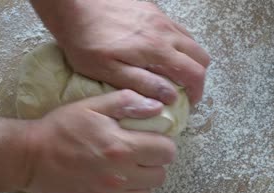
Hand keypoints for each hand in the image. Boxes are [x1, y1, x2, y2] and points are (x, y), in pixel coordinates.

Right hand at [22, 90, 175, 192]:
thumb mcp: (91, 106)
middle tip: (135, 156)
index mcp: (121, 148)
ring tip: (122, 172)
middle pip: (159, 176)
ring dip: (139, 183)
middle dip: (152, 164)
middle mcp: (119, 178)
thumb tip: (158, 107)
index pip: (166, 152)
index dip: (162, 145)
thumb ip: (126, 103)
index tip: (150, 142)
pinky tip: (107, 185)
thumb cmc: (60, 128)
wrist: (29, 158)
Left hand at [31, 0, 209, 104]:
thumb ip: (141, 83)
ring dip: (188, 59)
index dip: (197, 91)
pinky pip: (177, 28)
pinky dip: (177, 44)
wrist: (73, 6)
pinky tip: (158, 52)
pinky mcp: (152, 9)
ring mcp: (160, 18)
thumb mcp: (107, 71)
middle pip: (200, 55)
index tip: (189, 102)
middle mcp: (165, 31)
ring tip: (171, 72)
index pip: (194, 73)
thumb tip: (169, 96)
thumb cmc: (86, 41)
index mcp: (156, 50)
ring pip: (191, 40)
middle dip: (197, 76)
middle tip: (183, 89)